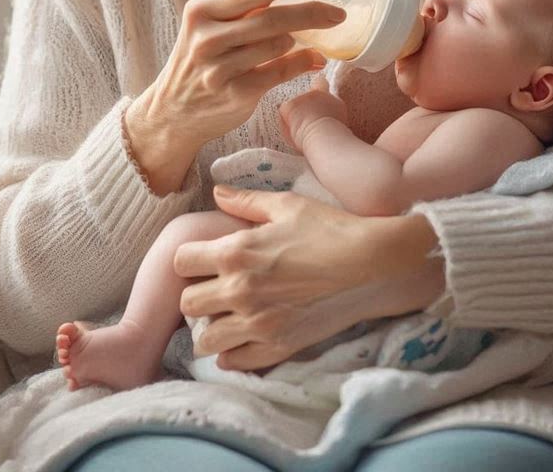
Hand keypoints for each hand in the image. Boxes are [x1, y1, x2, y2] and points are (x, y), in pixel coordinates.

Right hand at [126, 0, 344, 150]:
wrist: (172, 111)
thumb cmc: (199, 58)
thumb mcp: (207, 24)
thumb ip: (240, 6)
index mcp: (202, 9)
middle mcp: (208, 36)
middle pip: (273, 16)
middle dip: (313, 11)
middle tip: (338, 12)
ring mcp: (220, 68)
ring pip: (280, 44)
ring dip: (304, 39)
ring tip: (314, 38)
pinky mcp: (234, 94)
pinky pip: (280, 73)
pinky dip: (303, 64)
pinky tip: (316, 59)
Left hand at [173, 186, 443, 370]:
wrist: (372, 264)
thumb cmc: (330, 228)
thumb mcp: (287, 205)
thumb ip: (246, 201)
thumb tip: (216, 192)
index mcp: (236, 252)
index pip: (180, 262)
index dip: (190, 259)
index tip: (205, 258)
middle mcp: (240, 290)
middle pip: (186, 304)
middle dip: (196, 294)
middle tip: (216, 288)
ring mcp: (258, 322)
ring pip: (204, 340)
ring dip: (211, 326)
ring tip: (229, 315)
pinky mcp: (278, 346)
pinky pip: (234, 361)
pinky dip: (232, 351)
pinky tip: (245, 334)